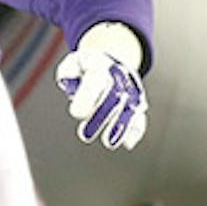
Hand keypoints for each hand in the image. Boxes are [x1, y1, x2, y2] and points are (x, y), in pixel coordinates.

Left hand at [55, 21, 147, 149]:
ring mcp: (130, 89)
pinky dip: (135, 130)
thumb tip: (66, 82)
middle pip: (114, 95)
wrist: (110, 62)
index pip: (96, 79)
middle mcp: (119, 76)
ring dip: (120, 126)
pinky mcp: (137, 103)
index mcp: (101, 64)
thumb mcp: (72, 64)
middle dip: (101, 115)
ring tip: (109, 142)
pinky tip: (128, 143)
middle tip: (85, 134)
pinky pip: (139, 116)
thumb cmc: (86, 68)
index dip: (87, 97)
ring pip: (130, 107)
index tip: (76, 114)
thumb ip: (67, 73)